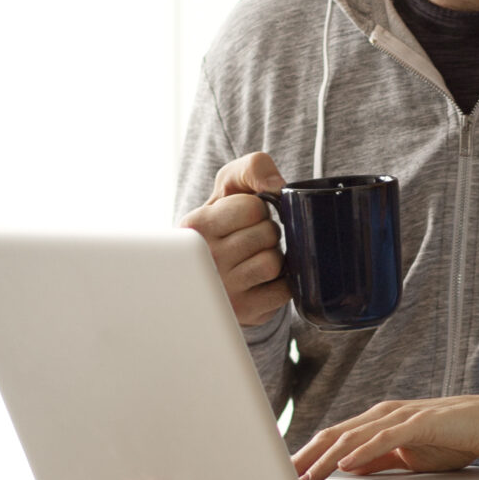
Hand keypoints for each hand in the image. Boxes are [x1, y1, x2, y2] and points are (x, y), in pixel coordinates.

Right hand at [180, 150, 288, 326]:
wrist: (214, 268)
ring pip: (273, 262)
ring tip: (255, 257)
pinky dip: (282, 282)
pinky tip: (263, 278)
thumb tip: (277, 186)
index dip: (257, 209)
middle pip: (266, 234)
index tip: (243, 218)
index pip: (252, 208)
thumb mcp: (231, 185)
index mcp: (195, 227)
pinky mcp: (245, 311)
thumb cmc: (226, 221)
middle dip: (266, 232)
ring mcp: (224, 290)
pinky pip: (284, 290)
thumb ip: (253, 167)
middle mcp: (204, 260)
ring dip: (274, 256)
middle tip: (249, 239)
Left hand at [293, 395, 478, 479]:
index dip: (304, 460)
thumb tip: (346, 474)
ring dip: (324, 460)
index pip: (332, 440)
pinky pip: (386, 437)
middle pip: (332, 436)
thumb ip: (380, 462)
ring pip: (353, 437)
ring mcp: (401, 416)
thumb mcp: (410, 458)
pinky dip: (363, 451)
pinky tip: (345, 466)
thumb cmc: (456, 441)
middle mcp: (383, 414)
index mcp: (378, 422)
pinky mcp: (422, 422)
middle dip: (303, 461)